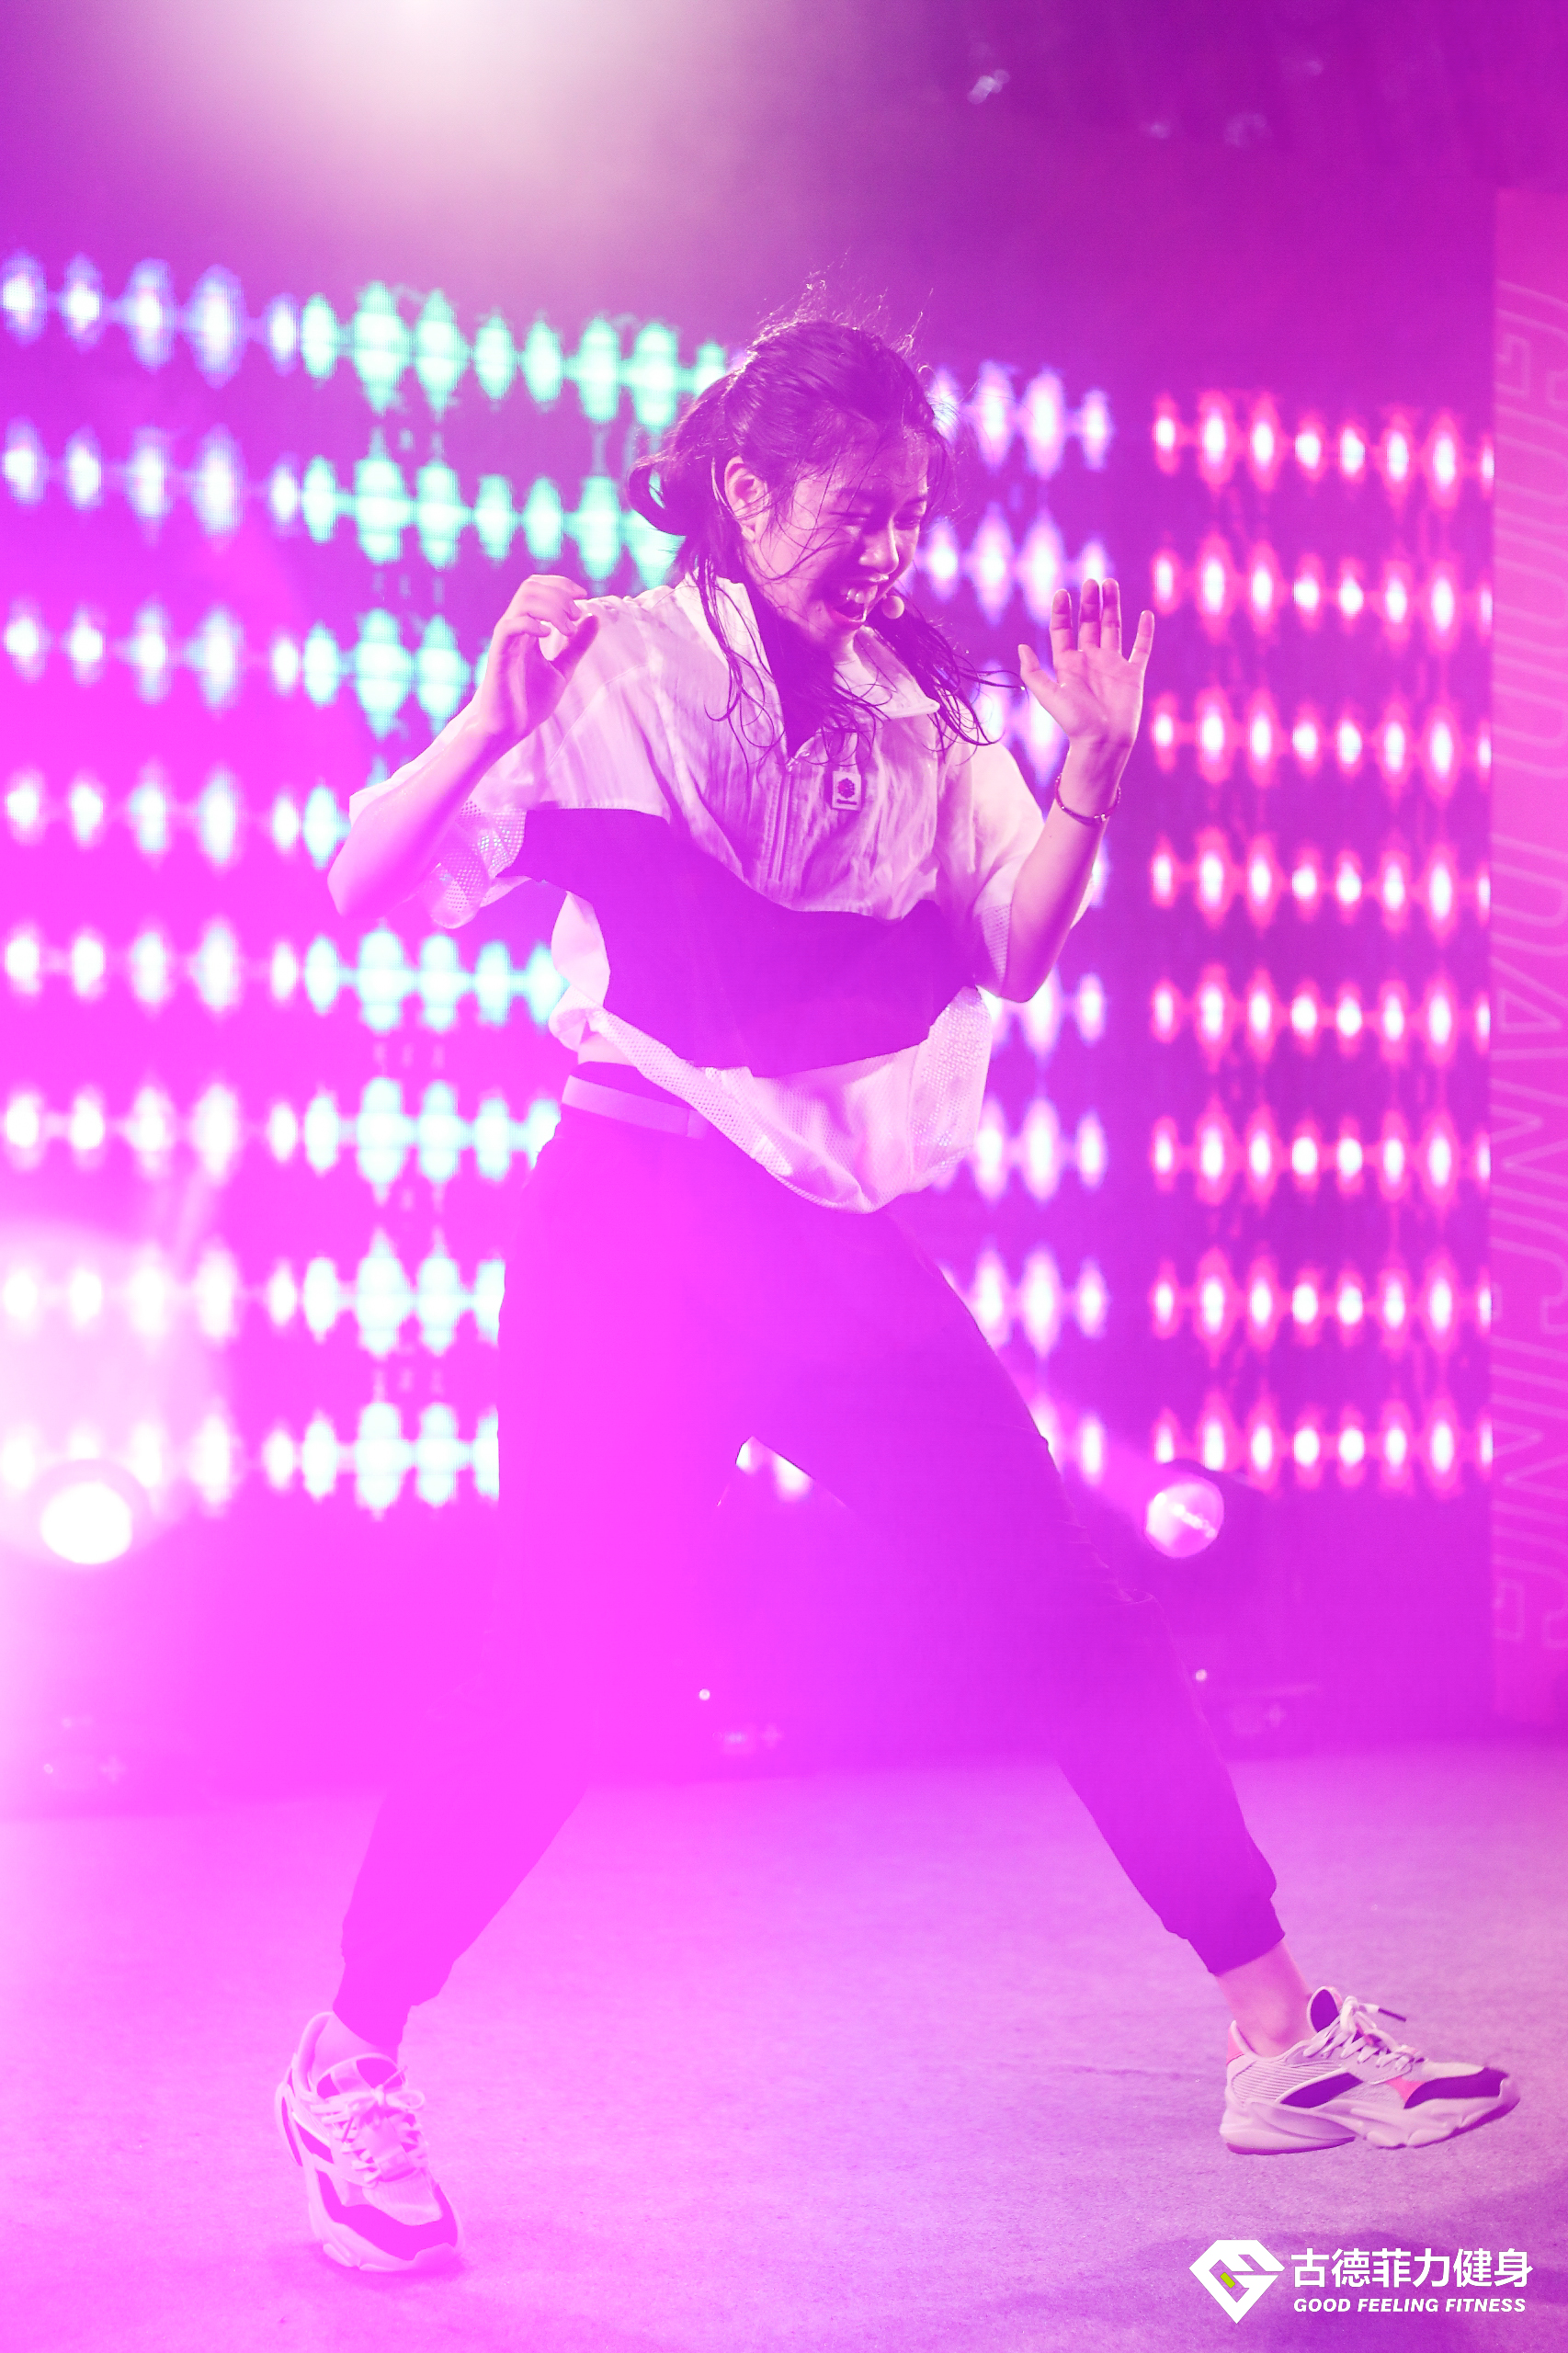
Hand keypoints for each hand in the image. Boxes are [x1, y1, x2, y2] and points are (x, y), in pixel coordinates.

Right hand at [469, 572, 599, 754]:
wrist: (510, 729)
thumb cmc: (530, 701)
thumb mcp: (563, 668)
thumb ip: (577, 645)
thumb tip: (593, 618)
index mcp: (528, 629)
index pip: (538, 589)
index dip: (561, 585)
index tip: (583, 595)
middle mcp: (515, 629)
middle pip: (530, 587)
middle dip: (558, 593)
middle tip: (576, 614)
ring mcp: (505, 640)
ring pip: (523, 601)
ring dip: (551, 607)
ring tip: (567, 629)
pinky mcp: (498, 655)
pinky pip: (509, 626)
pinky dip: (531, 623)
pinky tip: (548, 635)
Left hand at [1019, 579, 1153, 800]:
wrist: (1103, 744)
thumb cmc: (1074, 723)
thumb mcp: (1049, 696)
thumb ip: (1034, 672)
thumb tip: (1021, 646)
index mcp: (1068, 665)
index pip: (1063, 631)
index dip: (1062, 611)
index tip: (1062, 593)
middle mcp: (1090, 661)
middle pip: (1089, 624)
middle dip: (1089, 602)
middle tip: (1091, 581)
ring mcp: (1112, 666)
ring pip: (1113, 628)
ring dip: (1112, 607)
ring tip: (1110, 583)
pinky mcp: (1132, 674)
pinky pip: (1141, 649)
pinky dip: (1145, 632)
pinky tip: (1145, 614)